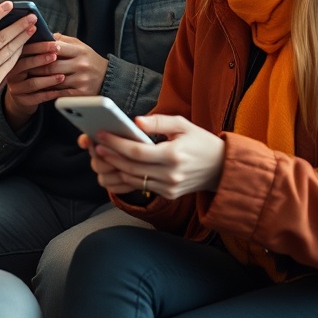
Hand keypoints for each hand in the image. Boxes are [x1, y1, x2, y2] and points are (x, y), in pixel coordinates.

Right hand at [0, 40, 62, 129]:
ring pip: (32, 83)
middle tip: (56, 55)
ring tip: (62, 76)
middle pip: (25, 64)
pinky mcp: (21, 100)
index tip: (54, 43)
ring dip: (48, 79)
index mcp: (13, 59)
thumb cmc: (32, 73)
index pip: (23, 49)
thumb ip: (39, 50)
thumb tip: (52, 35)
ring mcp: (15, 88)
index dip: (39, 46)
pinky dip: (48, 94)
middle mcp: (11, 73)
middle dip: (42, 59)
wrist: (22, 97)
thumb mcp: (32, 61)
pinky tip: (59, 91)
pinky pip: (36, 98)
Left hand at [2, 34, 107, 129]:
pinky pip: (58, 93)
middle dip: (33, 65)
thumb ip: (61, 40)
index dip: (38, 47)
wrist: (106, 78)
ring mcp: (81, 80)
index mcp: (80, 50)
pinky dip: (46, 91)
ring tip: (24, 76)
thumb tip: (41, 34)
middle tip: (19, 65)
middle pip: (51, 65)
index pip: (55, 47)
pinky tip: (37, 88)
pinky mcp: (80, 94)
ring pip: (52, 80)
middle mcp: (81, 65)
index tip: (23, 47)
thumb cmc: (87, 59)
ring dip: (37, 79)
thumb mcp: (78, 45)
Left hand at [80, 114, 225, 199]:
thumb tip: (134, 122)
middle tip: (95, 145)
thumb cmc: (201, 142)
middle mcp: (170, 174)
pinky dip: (126, 178)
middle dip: (110, 156)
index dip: (115, 144)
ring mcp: (169, 187)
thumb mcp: (183, 125)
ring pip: (133, 180)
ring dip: (114, 168)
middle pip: (130, 167)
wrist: (222, 169)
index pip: (137, 151)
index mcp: (173, 155)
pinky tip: (115, 169)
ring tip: (102, 156)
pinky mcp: (169, 195)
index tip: (100, 135)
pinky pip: (141, 187)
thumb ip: (158, 122)